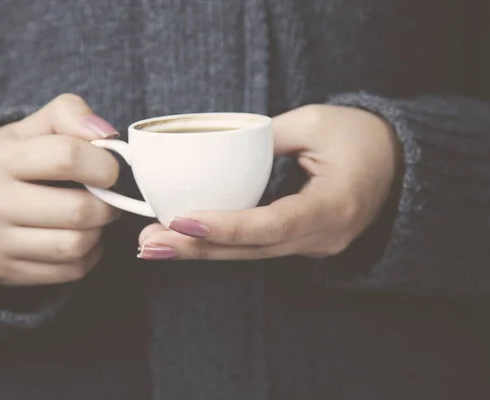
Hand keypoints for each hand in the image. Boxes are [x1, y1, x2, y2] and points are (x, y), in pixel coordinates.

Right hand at [0, 94, 120, 284]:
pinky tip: (80, 237)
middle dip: (108, 203)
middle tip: (108, 196)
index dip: (103, 163)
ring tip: (93, 216)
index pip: (66, 157)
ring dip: (99, 231)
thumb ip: (70, 114)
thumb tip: (105, 134)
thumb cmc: (12, 162)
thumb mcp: (32, 127)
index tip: (110, 169)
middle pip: (78, 210)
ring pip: (76, 245)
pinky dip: (89, 254)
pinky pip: (72, 270)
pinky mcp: (6, 271)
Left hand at [138, 105, 401, 259]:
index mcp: (333, 205)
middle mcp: (323, 237)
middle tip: (147, 243)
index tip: (180, 221)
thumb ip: (265, 136)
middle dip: (196, 248)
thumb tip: (216, 149)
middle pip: (251, 250)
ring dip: (200, 250)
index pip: (272, 225)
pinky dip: (220, 244)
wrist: (399, 163)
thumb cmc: (362, 137)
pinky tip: (185, 239)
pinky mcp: (302, 243)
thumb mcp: (315, 122)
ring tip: (152, 244)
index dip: (225, 227)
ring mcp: (313, 245)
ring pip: (249, 255)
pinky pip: (256, 248)